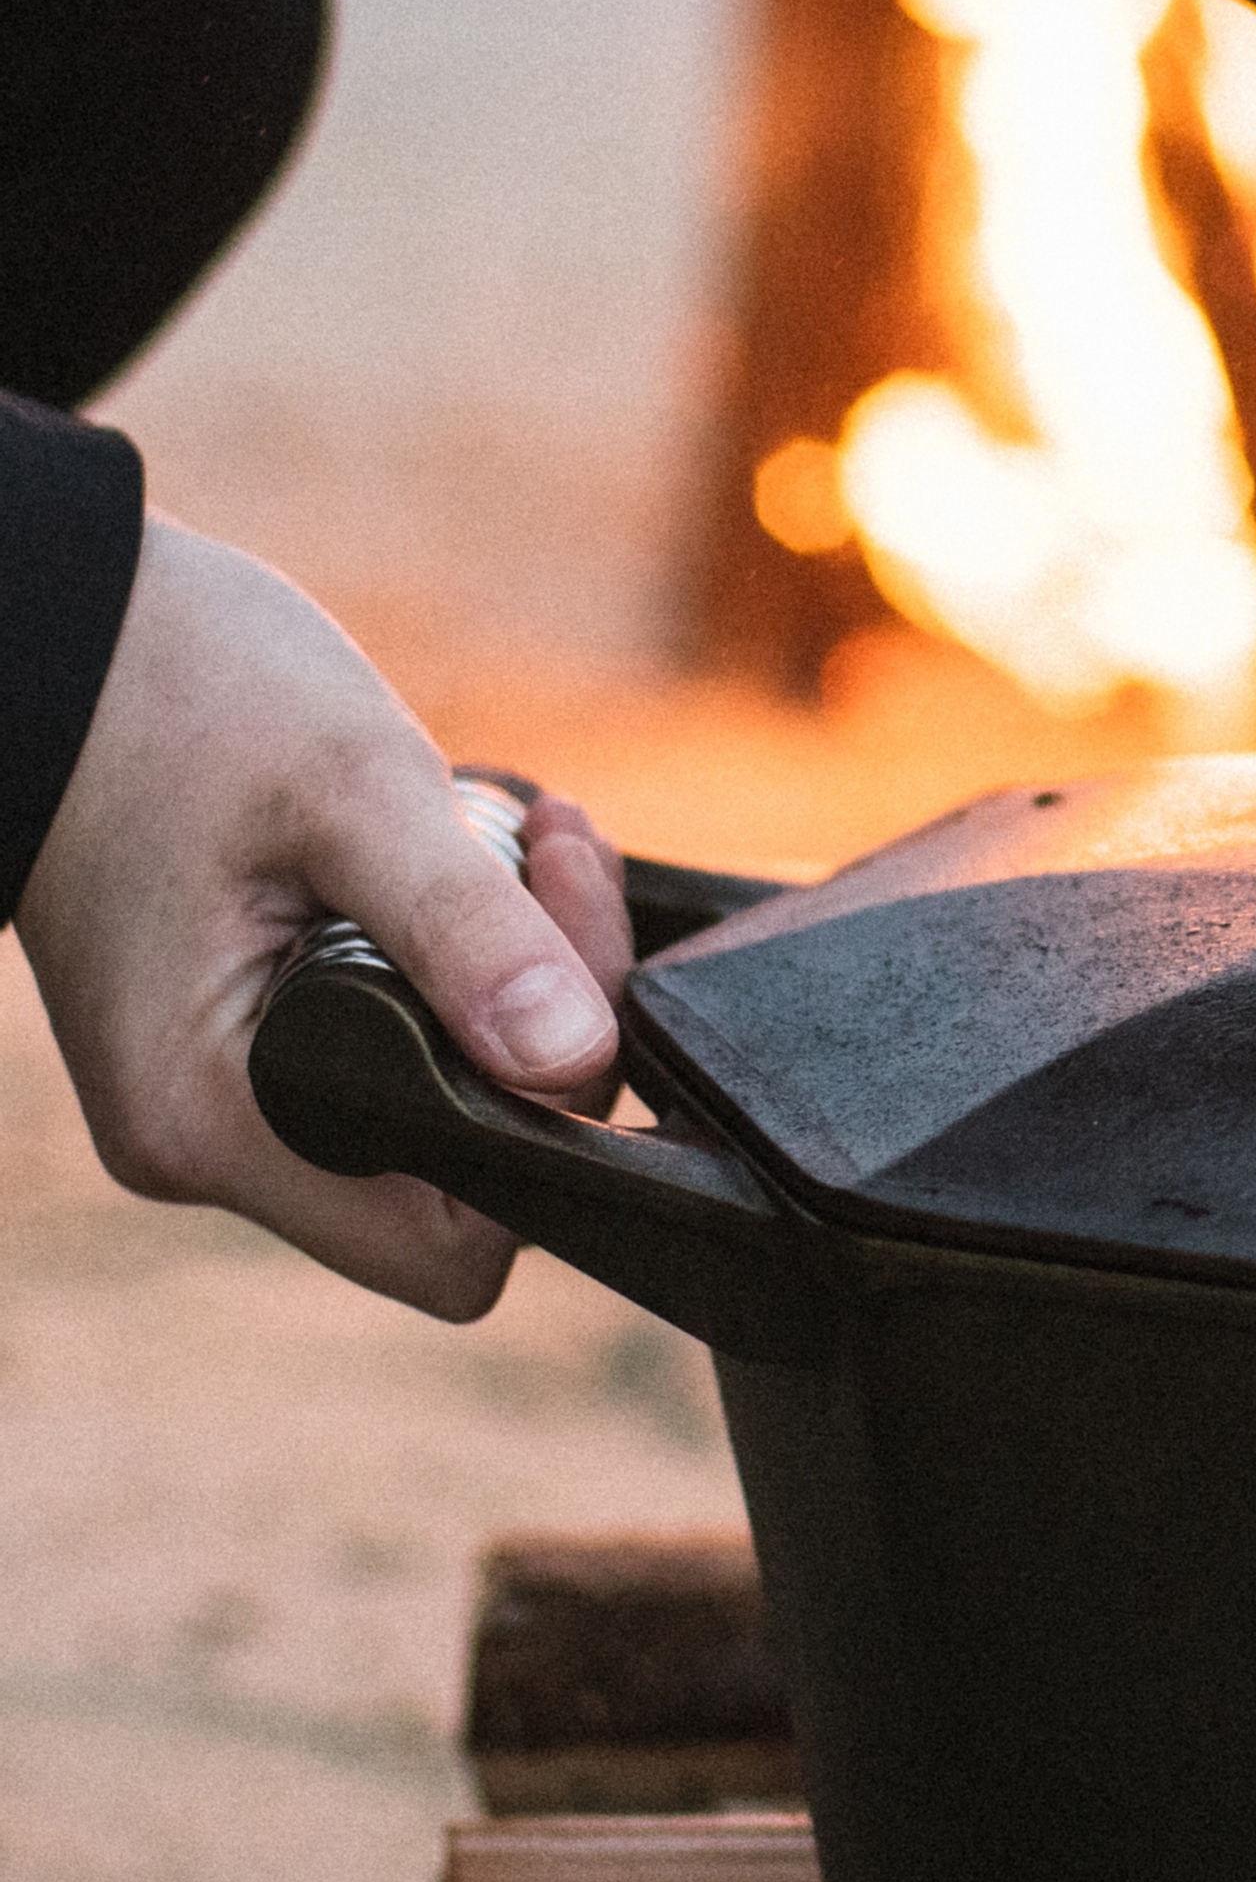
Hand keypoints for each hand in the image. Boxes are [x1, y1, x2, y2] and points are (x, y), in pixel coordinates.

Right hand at [16, 516, 633, 1315]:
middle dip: (550, 1022)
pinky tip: (475, 848)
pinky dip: (463, 957)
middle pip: (469, 1167)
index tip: (566, 964)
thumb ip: (467, 934)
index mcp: (216, 1125)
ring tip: (524, 833)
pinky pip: (408, 1036)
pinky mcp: (254, 1036)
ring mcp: (231, 1096)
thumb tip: (574, 1059)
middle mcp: (217, 1143)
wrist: (54, 631)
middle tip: (555, 859)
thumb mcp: (351, 792)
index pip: (451, 1250)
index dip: (550, 1136)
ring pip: (451, 1092)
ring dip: (518, 973)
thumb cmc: (177, 690)